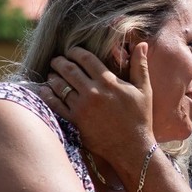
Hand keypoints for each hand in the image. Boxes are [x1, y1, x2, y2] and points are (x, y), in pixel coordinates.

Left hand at [40, 44, 155, 163]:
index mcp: (109, 82)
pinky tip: (47, 90)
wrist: (133, 147)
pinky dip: (47, 94)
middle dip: (59, 61)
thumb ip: (139, 65)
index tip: (72, 51)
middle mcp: (93, 92)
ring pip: (58, 85)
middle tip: (57, 60)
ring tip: (53, 74)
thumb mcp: (144, 90)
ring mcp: (81, 107)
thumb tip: (142, 44)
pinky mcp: (74, 121)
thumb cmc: (141, 117)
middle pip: (68, 69)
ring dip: (53, 76)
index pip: (85, 58)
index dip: (75, 51)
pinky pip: (54, 104)